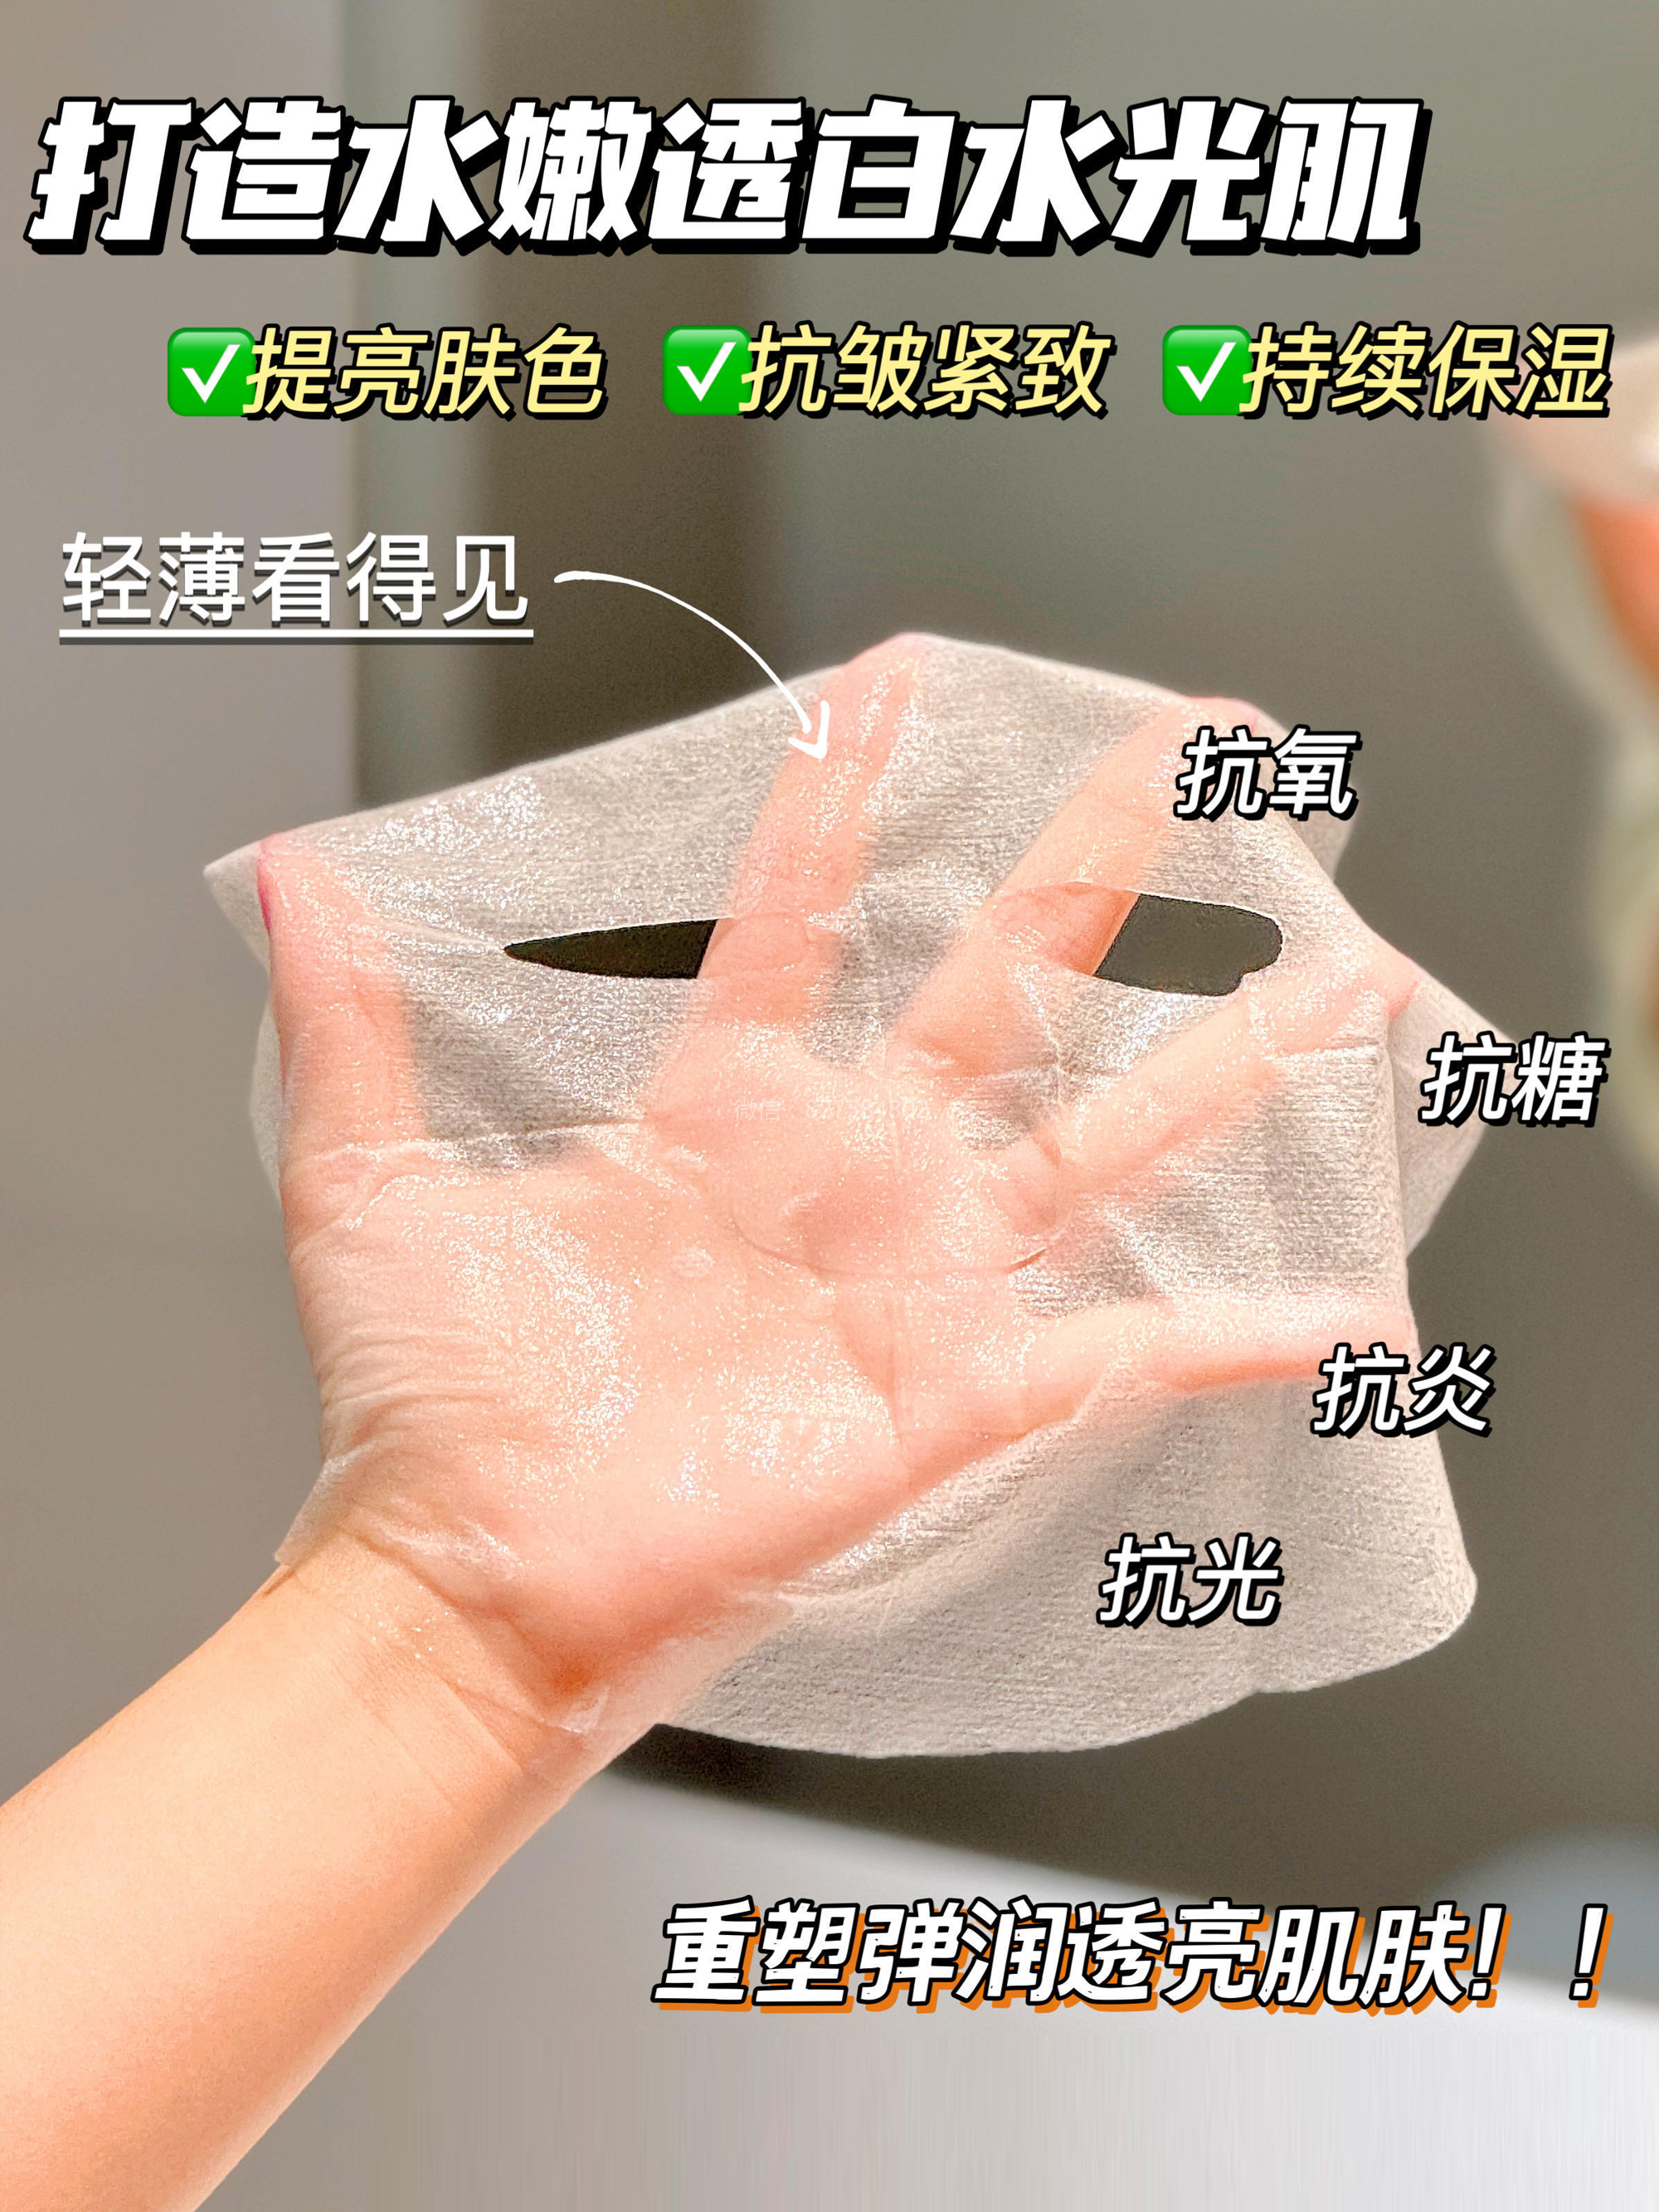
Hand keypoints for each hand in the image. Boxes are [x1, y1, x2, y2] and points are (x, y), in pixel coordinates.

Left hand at [260, 637, 1413, 1760]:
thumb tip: (289, 871)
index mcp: (716, 1109)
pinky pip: (1109, 1354)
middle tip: (1207, 754)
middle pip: (1005, 981)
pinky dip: (1221, 1337)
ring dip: (1227, 1064)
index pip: (803, 912)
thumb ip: (351, 1019)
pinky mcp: (946, 1396)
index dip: (846, 790)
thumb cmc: (424, 1406)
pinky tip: (1334, 1310)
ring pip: (1101, 1138)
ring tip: (1341, 979)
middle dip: (1107, 859)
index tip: (892, 675)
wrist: (463, 1583)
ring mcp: (910, 1280)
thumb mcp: (366, 1183)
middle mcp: (840, 1176)